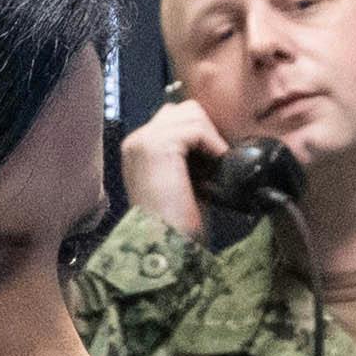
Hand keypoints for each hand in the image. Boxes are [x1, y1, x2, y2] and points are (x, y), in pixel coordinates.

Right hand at [116, 94, 227, 241]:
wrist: (165, 246)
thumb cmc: (177, 224)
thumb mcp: (182, 181)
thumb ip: (188, 157)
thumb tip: (213, 141)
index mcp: (138, 150)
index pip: (173, 118)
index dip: (200, 132)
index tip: (216, 156)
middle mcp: (137, 141)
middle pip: (182, 109)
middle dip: (206, 129)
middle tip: (218, 157)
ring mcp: (144, 141)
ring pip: (190, 114)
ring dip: (211, 136)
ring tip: (218, 162)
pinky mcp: (157, 146)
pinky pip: (195, 128)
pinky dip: (212, 143)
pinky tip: (217, 163)